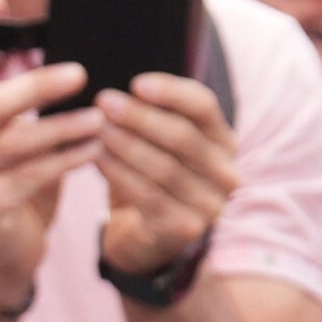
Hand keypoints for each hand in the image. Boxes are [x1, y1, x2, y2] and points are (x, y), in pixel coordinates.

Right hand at [0, 0, 98, 310]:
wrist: (6, 259)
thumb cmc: (24, 194)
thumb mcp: (28, 148)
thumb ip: (37, 114)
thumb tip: (80, 70)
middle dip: (40, 84)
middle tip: (82, 72)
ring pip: (17, 140)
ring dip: (64, 126)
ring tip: (102, 115)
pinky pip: (29, 175)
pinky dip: (65, 160)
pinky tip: (94, 152)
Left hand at [98, 68, 242, 281]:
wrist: (148, 238)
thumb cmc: (152, 178)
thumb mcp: (160, 144)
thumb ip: (153, 115)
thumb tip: (122, 86)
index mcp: (224, 143)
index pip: (205, 107)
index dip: (172, 92)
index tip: (136, 83)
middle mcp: (226, 174)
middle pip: (183, 137)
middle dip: (140, 117)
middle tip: (104, 102)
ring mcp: (209, 205)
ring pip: (164, 168)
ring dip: (126, 144)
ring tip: (95, 128)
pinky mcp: (185, 229)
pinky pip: (148, 196)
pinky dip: (120, 174)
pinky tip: (97, 158)